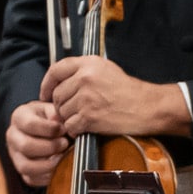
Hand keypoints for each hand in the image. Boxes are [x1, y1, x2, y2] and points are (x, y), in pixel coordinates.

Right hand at [5, 98, 64, 188]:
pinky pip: (31, 179)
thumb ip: (55, 112)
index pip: (29, 124)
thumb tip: (57, 121)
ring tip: (62, 157)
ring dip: (48, 164)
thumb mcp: (53, 109)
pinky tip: (59, 167)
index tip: (63, 129)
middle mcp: (12, 136)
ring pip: (25, 166)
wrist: (46, 130)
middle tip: (65, 143)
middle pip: (26, 146)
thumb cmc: (51, 118)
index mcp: (19, 117)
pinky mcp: (22, 171)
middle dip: (50, 147)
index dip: (49, 129)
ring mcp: (15, 155)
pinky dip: (47, 176)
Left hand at [43, 55, 187, 141]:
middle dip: (62, 105)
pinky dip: (75, 130)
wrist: (147, 107)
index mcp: (88, 64)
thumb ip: (82, 71)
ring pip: (62, 112)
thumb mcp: (105, 69)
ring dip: (69, 118)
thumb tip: (58, 82)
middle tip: (75, 110)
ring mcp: (86, 98)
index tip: (45, 94)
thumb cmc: (128, 90)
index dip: (47, 84)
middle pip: (57, 95)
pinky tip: (87, 126)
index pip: (55, 70)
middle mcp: (85, 78)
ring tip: (85, 117)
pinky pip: (70, 126)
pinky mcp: (89, 117)